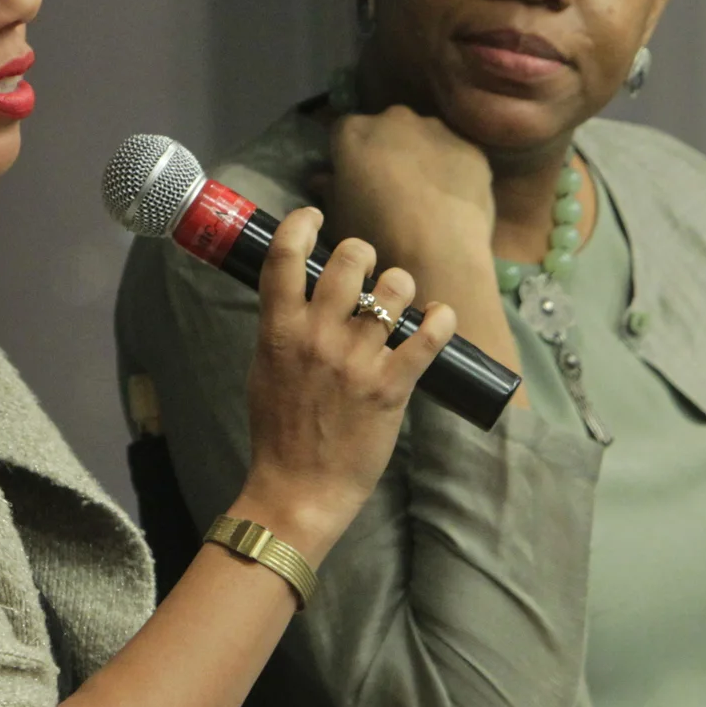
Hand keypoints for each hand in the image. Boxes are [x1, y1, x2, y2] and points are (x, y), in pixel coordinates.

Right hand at [231, 207, 455, 556]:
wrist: (297, 489)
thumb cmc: (278, 433)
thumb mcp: (264, 369)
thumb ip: (282, 328)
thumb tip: (300, 294)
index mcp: (279, 330)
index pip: (288, 255)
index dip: (303, 224)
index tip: (315, 217)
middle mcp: (318, 336)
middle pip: (352, 258)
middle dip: (365, 255)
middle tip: (368, 272)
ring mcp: (357, 360)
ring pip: (396, 289)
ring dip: (402, 288)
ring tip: (400, 303)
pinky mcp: (391, 387)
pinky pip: (429, 336)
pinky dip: (441, 320)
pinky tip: (440, 318)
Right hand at [322, 105, 498, 290]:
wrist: (437, 253)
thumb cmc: (376, 236)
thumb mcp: (339, 218)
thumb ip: (330, 190)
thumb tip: (322, 178)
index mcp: (354, 131)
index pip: (343, 133)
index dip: (348, 157)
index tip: (355, 180)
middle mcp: (395, 118)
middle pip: (386, 129)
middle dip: (387, 150)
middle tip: (392, 188)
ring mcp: (437, 129)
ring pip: (425, 137)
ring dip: (422, 156)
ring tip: (427, 196)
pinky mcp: (472, 147)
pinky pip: (457, 155)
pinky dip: (453, 170)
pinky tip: (453, 201)